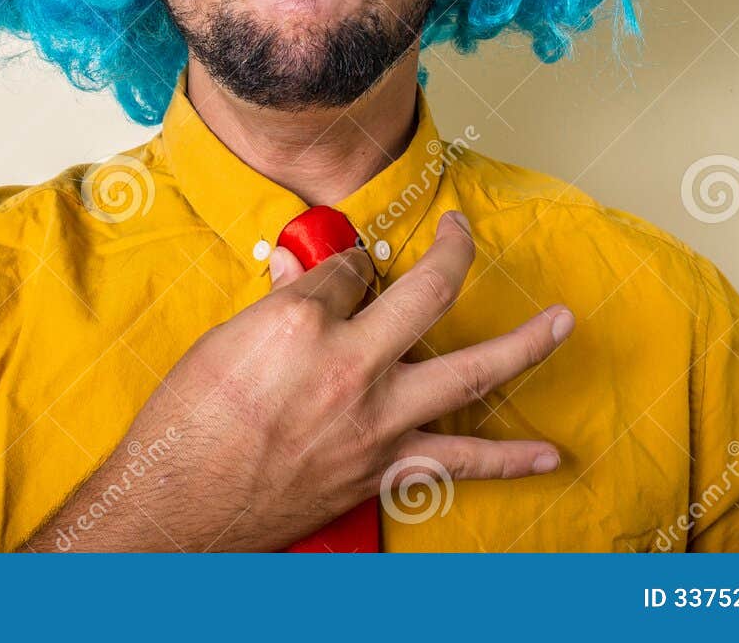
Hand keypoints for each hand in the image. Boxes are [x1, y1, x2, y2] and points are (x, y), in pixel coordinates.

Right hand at [23, 210, 573, 551]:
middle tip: (464, 232)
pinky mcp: (380, 468)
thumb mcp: (222, 340)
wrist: (175, 506)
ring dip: (523, 346)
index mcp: (302, 320)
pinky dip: (508, 460)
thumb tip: (299, 273)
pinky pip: (458, 463)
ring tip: (563, 322)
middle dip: (453, 254)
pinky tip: (548, 455)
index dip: (349, 265)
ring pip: (467, 373)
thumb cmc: (185, 423)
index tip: (345, 271)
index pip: (350, 269)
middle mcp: (350, 364)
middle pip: (426, 294)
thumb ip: (276, 304)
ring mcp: (374, 420)